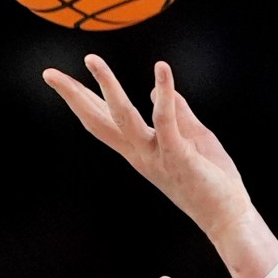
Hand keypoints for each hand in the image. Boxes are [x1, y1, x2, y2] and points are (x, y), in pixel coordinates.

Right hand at [43, 59, 277, 277]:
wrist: (228, 216)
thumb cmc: (211, 179)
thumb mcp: (192, 137)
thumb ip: (177, 112)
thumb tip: (155, 89)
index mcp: (140, 150)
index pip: (104, 121)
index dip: (82, 100)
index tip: (59, 80)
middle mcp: (140, 154)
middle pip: (99, 121)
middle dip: (74, 96)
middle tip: (49, 74)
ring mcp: (156, 155)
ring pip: (123, 117)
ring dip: (107, 87)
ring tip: (92, 60)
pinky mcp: (177, 156)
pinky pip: (165, 120)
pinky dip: (163, 92)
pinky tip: (161, 68)